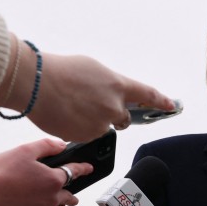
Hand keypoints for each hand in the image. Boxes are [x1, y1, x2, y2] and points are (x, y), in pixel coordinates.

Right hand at [0, 37, 175, 142]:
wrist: (35, 84)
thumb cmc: (59, 71)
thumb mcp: (91, 68)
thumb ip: (108, 84)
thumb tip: (110, 94)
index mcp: (117, 85)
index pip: (147, 94)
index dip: (161, 101)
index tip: (171, 106)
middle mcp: (113, 106)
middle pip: (123, 118)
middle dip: (114, 115)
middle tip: (94, 106)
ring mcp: (100, 124)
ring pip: (102, 127)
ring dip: (92, 121)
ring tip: (71, 106)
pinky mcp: (86, 137)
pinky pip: (86, 135)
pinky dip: (78, 128)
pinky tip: (66, 115)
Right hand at [0, 139, 80, 205]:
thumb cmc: (1, 170)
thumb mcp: (26, 150)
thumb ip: (47, 146)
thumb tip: (61, 145)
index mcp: (53, 180)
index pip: (74, 172)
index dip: (83, 169)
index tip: (88, 168)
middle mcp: (50, 198)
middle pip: (69, 198)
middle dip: (72, 194)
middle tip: (70, 192)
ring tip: (57, 204)